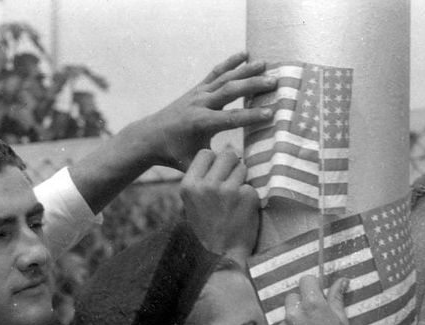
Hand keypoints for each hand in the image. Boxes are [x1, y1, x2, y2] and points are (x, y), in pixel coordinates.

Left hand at [130, 52, 277, 169]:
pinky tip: (244, 54)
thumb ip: (215, 166)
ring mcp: (198, 94)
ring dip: (246, 70)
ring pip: (225, 78)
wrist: (150, 137)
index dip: (252, 116)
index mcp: (200, 123)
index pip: (231, 118)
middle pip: (230, 91)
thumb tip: (240, 171)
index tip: (272, 114)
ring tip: (266, 64)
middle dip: (253, 85)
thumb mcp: (194, 164)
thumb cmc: (174, 154)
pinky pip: (215, 73)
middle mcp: (200, 104)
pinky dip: (230, 62)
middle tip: (275, 82)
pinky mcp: (197, 89)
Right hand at [181, 148, 260, 258]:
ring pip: (242, 167)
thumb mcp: (193, 204)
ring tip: (235, 200)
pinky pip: (252, 186)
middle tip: (231, 183)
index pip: (205, 153)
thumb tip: (222, 151)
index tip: (218, 173)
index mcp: (189, 185)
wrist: (221, 257)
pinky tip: (243, 212)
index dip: (214, 160)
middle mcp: (206, 185)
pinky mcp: (246, 196)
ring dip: (242, 180)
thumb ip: (202, 180)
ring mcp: (227, 190)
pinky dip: (250, 197)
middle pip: (226, 154)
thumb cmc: (206, 231)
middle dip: (232, 164)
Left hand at [274, 274, 355, 324]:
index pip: (305, 280)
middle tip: (313, 320)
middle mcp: (294, 313)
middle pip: (292, 297)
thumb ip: (337, 300)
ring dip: (293, 321)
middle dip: (301, 304)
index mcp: (313, 305)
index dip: (312, 287)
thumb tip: (341, 280)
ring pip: (285, 316)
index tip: (317, 296)